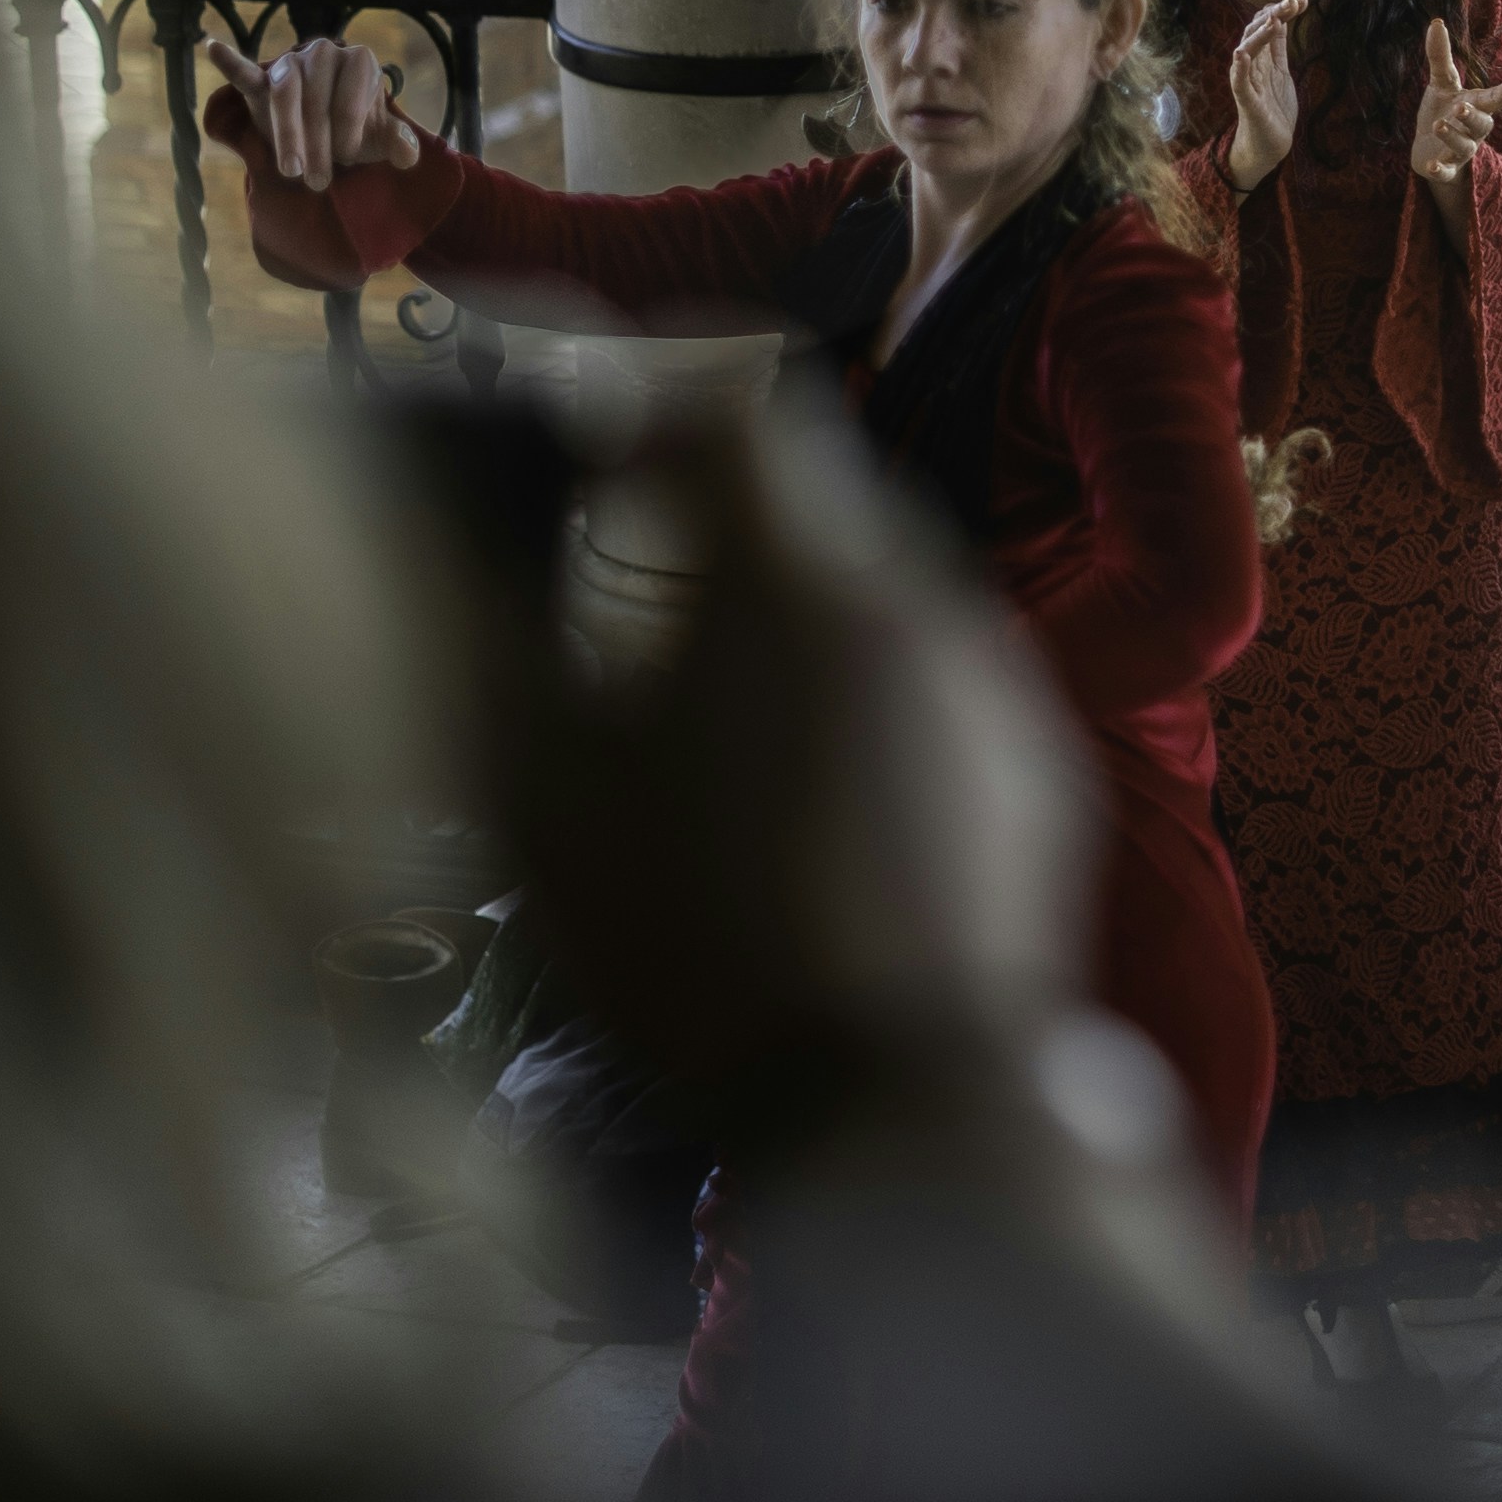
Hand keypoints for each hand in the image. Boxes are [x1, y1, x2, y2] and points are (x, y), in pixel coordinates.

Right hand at [213, 30, 420, 189]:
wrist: (329, 126)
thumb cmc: (356, 128)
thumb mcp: (379, 137)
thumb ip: (398, 142)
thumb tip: (408, 153)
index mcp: (360, 61)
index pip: (351, 99)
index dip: (349, 132)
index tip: (349, 158)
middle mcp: (325, 53)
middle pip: (317, 102)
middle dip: (318, 145)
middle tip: (319, 182)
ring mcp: (292, 63)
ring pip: (285, 97)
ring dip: (287, 135)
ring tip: (290, 170)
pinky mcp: (264, 78)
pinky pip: (246, 70)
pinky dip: (230, 61)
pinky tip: (214, 47)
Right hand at [459, 408, 1089, 1145]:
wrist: (900, 1100)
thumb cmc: (699, 940)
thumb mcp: (544, 797)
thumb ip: (496, 644)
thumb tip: (461, 549)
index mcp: (798, 579)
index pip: (735, 404)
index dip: (645, 401)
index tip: (577, 451)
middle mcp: (922, 600)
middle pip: (813, 494)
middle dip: (716, 508)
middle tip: (626, 571)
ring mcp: (997, 684)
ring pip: (880, 592)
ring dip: (792, 607)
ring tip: (708, 699)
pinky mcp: (1039, 770)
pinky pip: (937, 681)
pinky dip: (864, 693)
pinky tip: (808, 786)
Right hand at [1217, 0, 1303, 194]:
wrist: (1270, 145)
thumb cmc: (1274, 108)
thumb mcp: (1280, 71)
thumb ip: (1277, 47)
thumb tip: (1281, 19)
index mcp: (1261, 59)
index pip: (1267, 26)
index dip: (1282, 11)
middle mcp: (1251, 66)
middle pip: (1256, 32)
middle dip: (1274, 14)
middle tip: (1293, 1)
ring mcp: (1248, 83)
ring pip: (1247, 51)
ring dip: (1258, 34)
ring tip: (1272, 19)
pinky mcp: (1247, 102)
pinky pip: (1239, 83)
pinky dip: (1239, 68)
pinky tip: (1240, 54)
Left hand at [1405, 14, 1501, 192]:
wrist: (1430, 149)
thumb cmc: (1443, 111)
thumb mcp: (1441, 84)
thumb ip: (1441, 56)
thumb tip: (1437, 21)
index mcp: (1476, 107)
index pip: (1493, 99)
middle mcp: (1473, 130)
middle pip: (1482, 125)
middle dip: (1474, 116)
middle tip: (1462, 107)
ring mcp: (1460, 151)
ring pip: (1464, 146)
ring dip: (1453, 136)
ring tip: (1439, 124)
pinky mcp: (1445, 168)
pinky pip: (1446, 171)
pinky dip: (1440, 170)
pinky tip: (1431, 166)